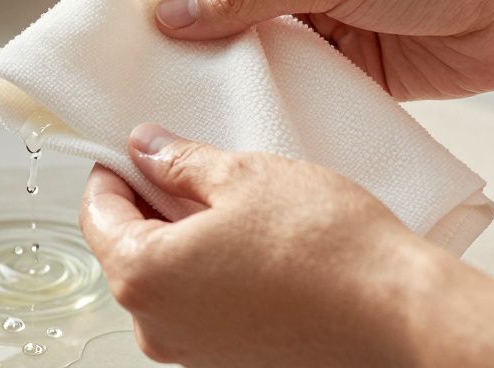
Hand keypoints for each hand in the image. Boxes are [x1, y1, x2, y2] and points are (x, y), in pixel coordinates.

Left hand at [79, 123, 438, 366]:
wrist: (396, 311)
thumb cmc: (325, 248)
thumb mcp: (242, 176)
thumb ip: (179, 161)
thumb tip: (145, 149)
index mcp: (143, 275)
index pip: (97, 214)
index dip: (113, 171)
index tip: (134, 147)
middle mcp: (158, 326)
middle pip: (127, 249)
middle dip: (150, 203)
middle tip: (187, 164)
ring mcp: (194, 351)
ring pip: (166, 278)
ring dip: (183, 237)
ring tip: (231, 200)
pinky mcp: (232, 360)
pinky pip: (201, 304)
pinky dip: (212, 270)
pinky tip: (252, 241)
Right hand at [154, 0, 493, 99]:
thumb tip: (178, 13)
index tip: (139, 31)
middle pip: (235, 14)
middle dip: (202, 44)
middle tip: (157, 78)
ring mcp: (331, 26)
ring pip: (265, 57)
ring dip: (241, 78)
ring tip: (197, 106)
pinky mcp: (354, 71)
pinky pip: (303, 89)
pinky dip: (281, 103)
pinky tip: (254, 121)